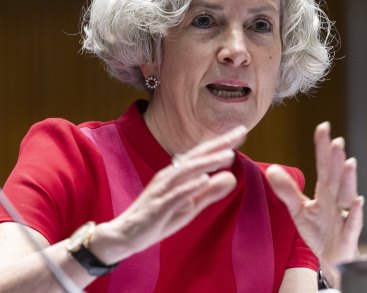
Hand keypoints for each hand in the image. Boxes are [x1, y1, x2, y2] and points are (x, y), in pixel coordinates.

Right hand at [93, 125, 246, 263]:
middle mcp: (170, 176)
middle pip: (196, 156)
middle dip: (218, 144)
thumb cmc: (158, 218)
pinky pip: (174, 195)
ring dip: (207, 162)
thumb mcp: (189, 206)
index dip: (221, 143)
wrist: (125, 235)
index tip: (241, 132)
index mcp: (178, 174)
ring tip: (228, 154)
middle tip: (240, 131)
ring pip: (186, 171)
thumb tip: (232, 176)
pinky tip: (204, 179)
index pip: (202, 155)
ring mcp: (162, 190)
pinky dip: (189, 186)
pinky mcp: (157, 207)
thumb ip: (209, 192)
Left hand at [265, 122, 362, 288]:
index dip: (323, 148)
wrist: (332, 261)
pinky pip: (353, 224)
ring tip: (348, 163)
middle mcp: (336, 202)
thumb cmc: (319, 233)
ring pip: (347, 196)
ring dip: (348, 180)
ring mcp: (343, 218)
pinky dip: (355, 213)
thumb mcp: (299, 210)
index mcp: (325, 193)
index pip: (323, 167)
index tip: (323, 127)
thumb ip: (287, 190)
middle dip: (336, 160)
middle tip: (337, 140)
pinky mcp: (348, 236)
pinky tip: (357, 202)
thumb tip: (271, 169)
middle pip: (335, 178)